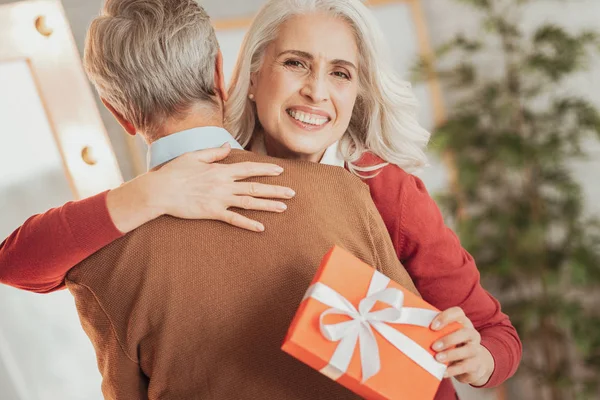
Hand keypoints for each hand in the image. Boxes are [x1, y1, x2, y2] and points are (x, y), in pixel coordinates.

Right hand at [146, 145, 295, 231]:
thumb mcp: (194, 156)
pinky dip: (248, 223)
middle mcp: (224, 184)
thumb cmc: (174, 172)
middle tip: (292, 193)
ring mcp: (219, 199)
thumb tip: (227, 146)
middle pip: (255, 187)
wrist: (159, 190)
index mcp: (220, 170)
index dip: (265, 169)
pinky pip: (234, 219)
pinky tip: (261, 228)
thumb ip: (213, 153)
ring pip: (249, 203)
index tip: (280, 170)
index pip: (249, 169)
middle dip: (275, 189)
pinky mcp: (212, 212)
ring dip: (268, 205)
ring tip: (284, 207)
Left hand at [430, 307, 494, 385]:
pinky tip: (442, 372)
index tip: (432, 326)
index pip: (457, 313)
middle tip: (433, 346)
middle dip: (449, 339)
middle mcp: (472, 334)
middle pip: (465, 332)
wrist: (472, 364)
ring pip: (469, 350)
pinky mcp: (476, 364)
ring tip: (437, 358)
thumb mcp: (445, 335)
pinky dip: (453, 370)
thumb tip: (408, 325)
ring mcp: (476, 349)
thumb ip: (434, 330)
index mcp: (462, 322)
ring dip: (451, 354)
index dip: (445, 317)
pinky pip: (466, 367)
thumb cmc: (453, 345)